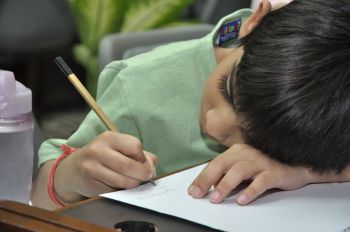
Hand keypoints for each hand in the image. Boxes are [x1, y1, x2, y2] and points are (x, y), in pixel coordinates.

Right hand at [55, 131, 156, 202]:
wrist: (74, 169)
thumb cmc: (104, 156)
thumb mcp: (118, 147)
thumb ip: (139, 154)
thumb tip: (152, 166)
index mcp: (108, 138)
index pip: (135, 147)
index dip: (142, 157)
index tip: (142, 161)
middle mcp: (97, 151)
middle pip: (130, 166)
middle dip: (143, 174)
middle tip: (146, 176)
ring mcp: (91, 169)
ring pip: (124, 182)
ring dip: (134, 184)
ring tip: (133, 181)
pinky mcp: (91, 186)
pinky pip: (116, 192)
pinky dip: (123, 192)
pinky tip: (119, 186)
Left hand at [188, 144, 310, 204]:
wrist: (296, 165)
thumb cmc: (267, 166)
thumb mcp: (244, 168)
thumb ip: (228, 174)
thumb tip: (210, 185)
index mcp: (237, 151)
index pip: (215, 163)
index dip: (202, 177)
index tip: (192, 190)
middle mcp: (247, 153)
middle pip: (223, 164)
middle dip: (207, 180)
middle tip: (198, 194)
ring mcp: (261, 161)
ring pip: (239, 171)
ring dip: (225, 185)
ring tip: (216, 198)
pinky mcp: (274, 172)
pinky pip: (261, 181)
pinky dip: (250, 191)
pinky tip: (241, 200)